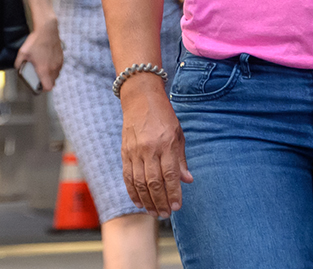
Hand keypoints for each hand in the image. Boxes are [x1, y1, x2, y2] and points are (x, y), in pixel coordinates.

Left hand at [14, 16, 62, 91]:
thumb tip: (17, 67)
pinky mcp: (61, 57)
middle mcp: (53, 68)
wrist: (47, 30)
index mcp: (44, 69)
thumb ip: (18, 63)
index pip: (48, 87)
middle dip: (46, 82)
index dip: (43, 89)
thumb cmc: (35, 41)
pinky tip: (48, 61)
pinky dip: (54, 68)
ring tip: (44, 69)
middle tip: (40, 78)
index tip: (39, 86)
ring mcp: (58, 63)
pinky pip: (59, 67)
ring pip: (56, 75)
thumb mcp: (22, 52)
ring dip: (51, 75)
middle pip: (53, 82)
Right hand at [119, 77, 190, 212]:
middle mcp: (149, 149)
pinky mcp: (125, 152)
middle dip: (160, 201)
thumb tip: (187, 180)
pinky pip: (127, 176)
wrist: (140, 98)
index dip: (173, 193)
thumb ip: (181, 159)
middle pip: (154, 182)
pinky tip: (138, 202)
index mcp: (166, 144)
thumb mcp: (178, 134)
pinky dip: (132, 191)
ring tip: (153, 212)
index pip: (170, 174)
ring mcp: (134, 151)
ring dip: (147, 200)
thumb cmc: (163, 116)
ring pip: (139, 182)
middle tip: (165, 214)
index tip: (177, 207)